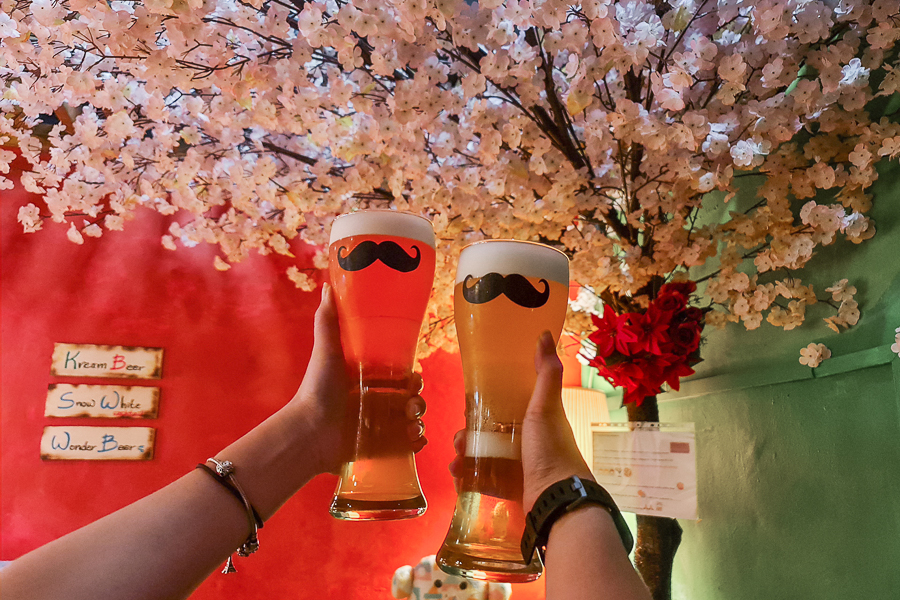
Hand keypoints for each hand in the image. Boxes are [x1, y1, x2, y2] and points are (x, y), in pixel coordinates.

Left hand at [290, 283, 426, 473]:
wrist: (308, 433)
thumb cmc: (316, 391)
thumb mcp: (326, 352)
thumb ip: (328, 321)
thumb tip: (328, 285)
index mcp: (368, 382)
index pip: (400, 377)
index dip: (412, 377)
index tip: (413, 376)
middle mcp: (375, 403)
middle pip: (411, 399)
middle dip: (418, 400)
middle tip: (411, 402)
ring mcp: (378, 428)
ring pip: (412, 421)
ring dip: (419, 420)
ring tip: (411, 422)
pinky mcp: (379, 449)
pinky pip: (407, 446)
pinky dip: (416, 443)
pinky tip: (413, 439)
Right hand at [448, 332, 590, 508]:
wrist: (556, 501)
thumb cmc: (551, 450)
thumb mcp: (546, 407)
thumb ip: (545, 373)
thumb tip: (546, 333)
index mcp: (539, 421)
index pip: (510, 407)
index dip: (489, 404)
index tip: (470, 403)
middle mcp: (531, 443)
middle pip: (493, 433)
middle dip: (471, 434)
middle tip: (458, 438)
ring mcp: (521, 467)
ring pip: (486, 456)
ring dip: (467, 455)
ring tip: (455, 459)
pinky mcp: (512, 488)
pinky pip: (486, 480)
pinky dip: (470, 478)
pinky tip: (458, 475)